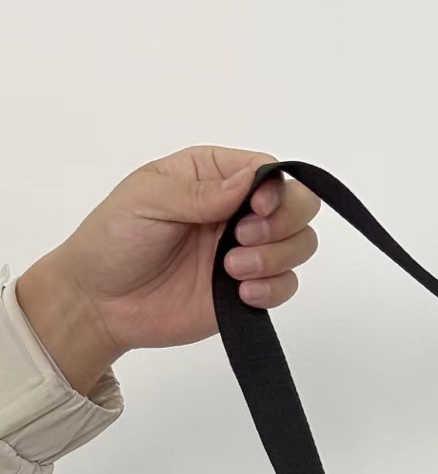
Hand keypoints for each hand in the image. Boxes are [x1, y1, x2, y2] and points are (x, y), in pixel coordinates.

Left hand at [14, 144, 321, 396]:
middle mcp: (236, 210)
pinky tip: (241, 293)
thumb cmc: (113, 241)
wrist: (101, 303)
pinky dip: (273, 290)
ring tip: (232, 270)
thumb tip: (250, 182)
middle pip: (298, 205)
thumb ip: (200, 191)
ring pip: (300, 246)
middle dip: (283, 224)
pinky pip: (287, 286)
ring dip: (276, 258)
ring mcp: (245, 252)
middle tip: (242, 239)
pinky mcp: (248, 291)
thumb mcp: (147, 199)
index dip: (276, 189)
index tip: (256, 209)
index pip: (269, 170)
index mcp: (212, 175)